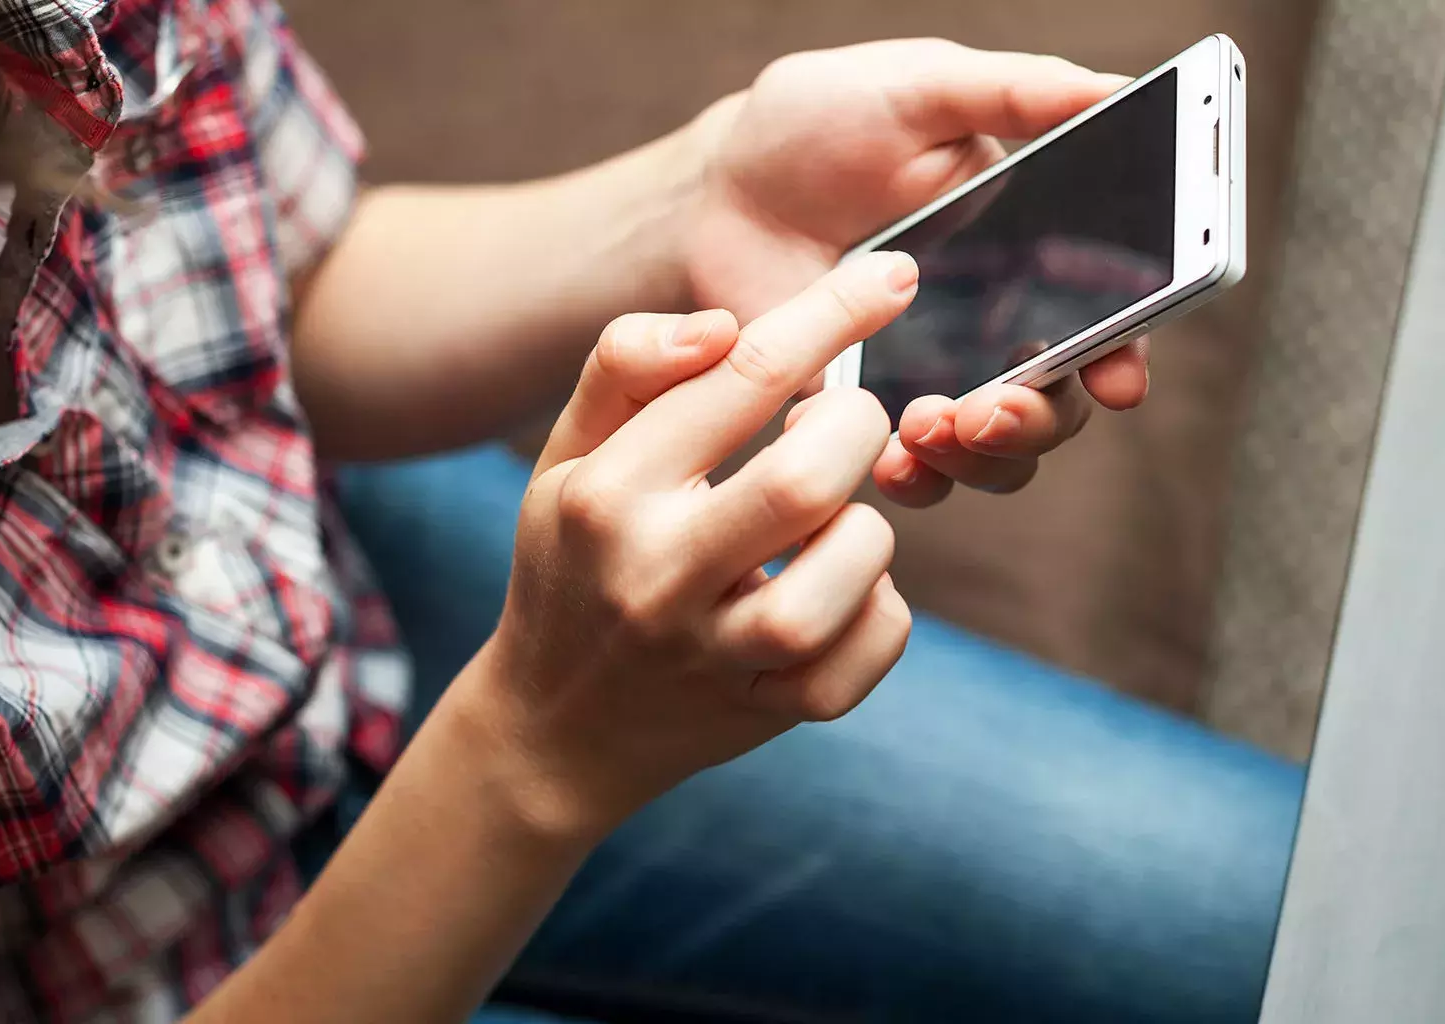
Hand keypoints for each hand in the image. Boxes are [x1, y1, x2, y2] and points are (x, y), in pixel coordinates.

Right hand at [458, 252, 917, 838]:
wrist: (551, 732)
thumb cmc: (574, 566)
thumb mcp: (564, 458)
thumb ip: (626, 369)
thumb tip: (724, 326)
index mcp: (609, 493)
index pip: (740, 376)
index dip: (833, 313)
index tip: (893, 277)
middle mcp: (657, 573)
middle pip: (806, 478)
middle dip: (855, 429)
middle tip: (844, 427)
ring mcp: (715, 655)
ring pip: (850, 570)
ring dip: (867, 530)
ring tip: (831, 526)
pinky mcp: (767, 713)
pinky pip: (872, 648)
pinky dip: (882, 612)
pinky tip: (841, 595)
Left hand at [679, 39, 1149, 505]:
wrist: (715, 187)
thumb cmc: (816, 124)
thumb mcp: (917, 87)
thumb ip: (1012, 92)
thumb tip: (1112, 89)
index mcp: (1030, 252)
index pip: (1108, 318)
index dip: (1123, 356)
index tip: (1117, 379)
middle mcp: (994, 328)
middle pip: (1060, 407)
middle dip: (1039, 419)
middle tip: (989, 407)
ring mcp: (930, 380)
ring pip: (995, 458)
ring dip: (980, 461)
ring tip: (925, 426)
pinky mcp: (862, 415)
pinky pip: (908, 474)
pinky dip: (910, 479)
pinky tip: (883, 458)